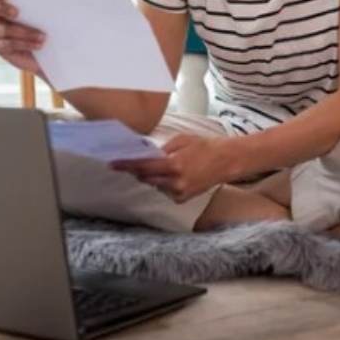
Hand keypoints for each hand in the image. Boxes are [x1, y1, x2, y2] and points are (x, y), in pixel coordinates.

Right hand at [0, 0, 45, 77]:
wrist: (50, 48)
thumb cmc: (48, 22)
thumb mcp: (46, 10)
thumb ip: (42, 1)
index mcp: (4, 1)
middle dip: (2, 9)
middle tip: (17, 13)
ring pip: (2, 30)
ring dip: (23, 32)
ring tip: (43, 36)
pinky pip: (7, 45)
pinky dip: (24, 44)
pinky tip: (39, 45)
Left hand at [110, 134, 241, 201]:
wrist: (227, 161)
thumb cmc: (206, 146)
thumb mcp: (182, 140)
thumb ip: (163, 149)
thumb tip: (146, 155)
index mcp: (174, 164)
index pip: (143, 167)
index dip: (126, 166)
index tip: (113, 164)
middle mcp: (175, 182)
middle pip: (146, 178)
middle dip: (139, 170)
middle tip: (134, 162)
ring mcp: (179, 192)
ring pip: (155, 185)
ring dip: (154, 176)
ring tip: (168, 165)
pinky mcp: (183, 198)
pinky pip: (165, 191)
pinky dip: (165, 183)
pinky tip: (177, 174)